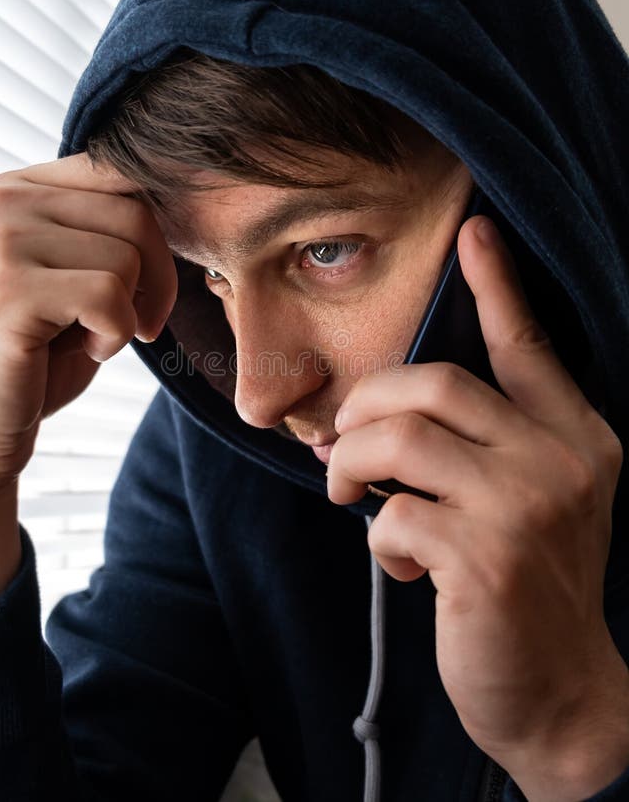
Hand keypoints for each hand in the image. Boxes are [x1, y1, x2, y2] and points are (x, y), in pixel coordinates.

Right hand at [0, 153, 176, 495]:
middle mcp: (6, 200)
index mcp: (22, 187)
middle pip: (137, 216)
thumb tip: (183, 192)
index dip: (156, 239)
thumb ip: (110, 228)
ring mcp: (3, 241)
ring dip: (126, 314)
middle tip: (129, 322)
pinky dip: (114, 337)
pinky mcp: (10, 290)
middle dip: (155, 280)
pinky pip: (111, 298)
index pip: (124, 175)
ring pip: (128, 259)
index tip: (144, 287)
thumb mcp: (77, 272)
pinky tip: (79, 350)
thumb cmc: (39, 348)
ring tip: (85, 336)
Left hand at [327, 215, 628, 799]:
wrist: (560, 691)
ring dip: (354, 466)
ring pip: (400, 438)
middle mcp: (561, 459)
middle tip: (343, 446)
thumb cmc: (528, 585)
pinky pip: (392, 515)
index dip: (498, 284)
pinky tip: (400, 567)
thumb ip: (480, 449)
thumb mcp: (528, 503)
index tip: (473, 230)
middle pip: (433, 382)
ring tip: (351, 496)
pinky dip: (378, 537)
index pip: (529, 345)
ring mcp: (525, 507)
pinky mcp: (484, 559)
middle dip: (366, 405)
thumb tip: (378, 419)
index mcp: (577, 437)